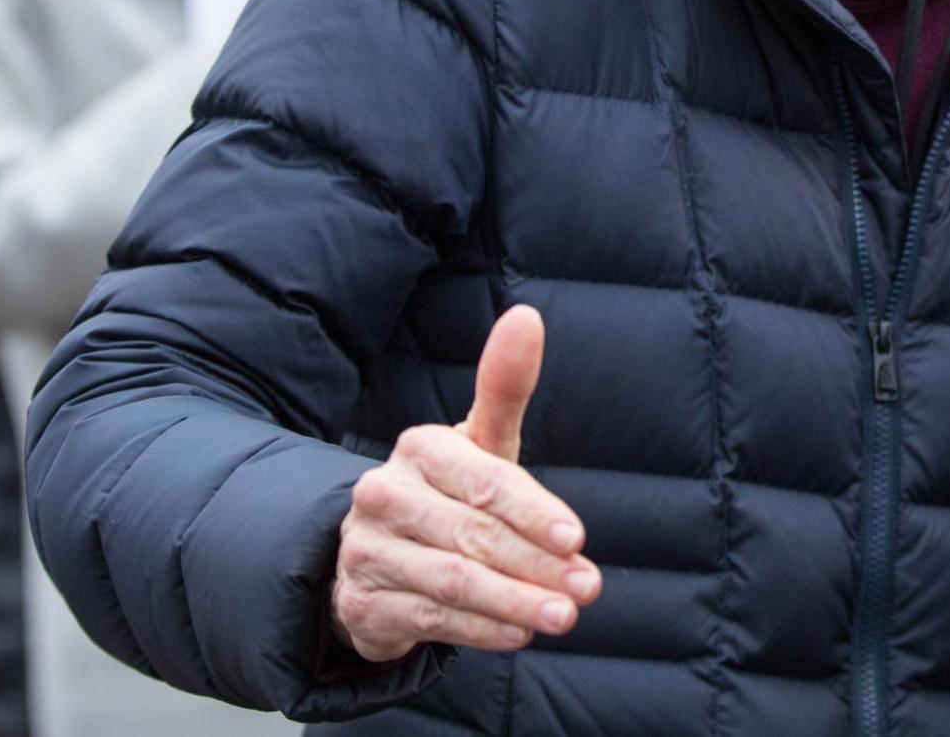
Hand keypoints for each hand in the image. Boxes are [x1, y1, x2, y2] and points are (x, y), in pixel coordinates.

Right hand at [330, 305, 600, 660]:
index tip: (577, 539)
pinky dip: (480, 629)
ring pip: (452, 582)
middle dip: (536, 564)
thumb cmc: (452, 490)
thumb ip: (505, 387)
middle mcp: (382, 496)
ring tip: (563, 615)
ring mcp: (366, 551)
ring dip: (514, 602)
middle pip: (471, 535)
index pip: (483, 482)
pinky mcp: (362, 603)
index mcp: (418, 449)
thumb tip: (526, 317)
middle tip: (587, 588)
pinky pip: (429, 619)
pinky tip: (519, 632)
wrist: (382, 552)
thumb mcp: (480, 444)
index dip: (532, 512)